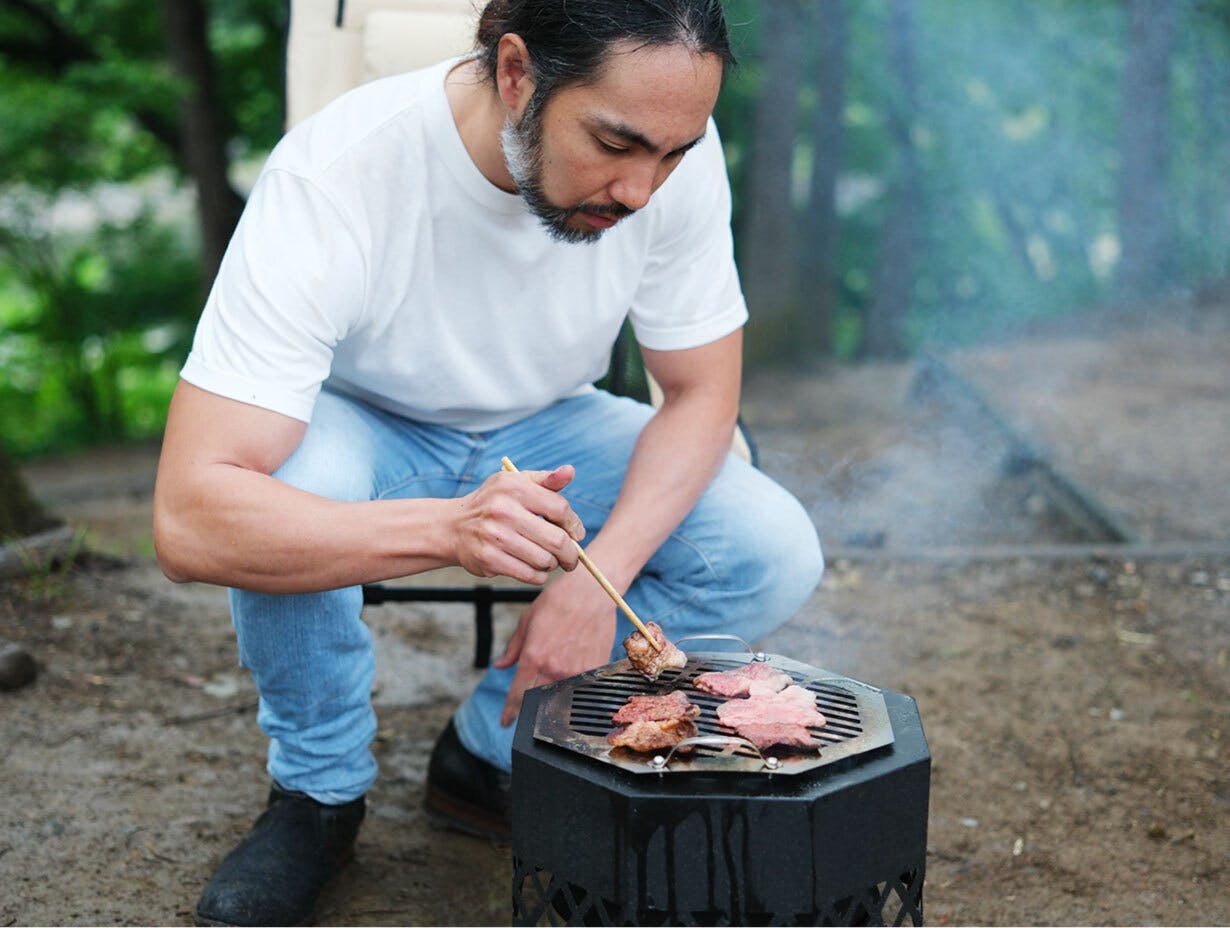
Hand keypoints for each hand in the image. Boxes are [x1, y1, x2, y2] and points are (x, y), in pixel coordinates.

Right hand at [452, 465, 585, 584]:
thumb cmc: (493, 503)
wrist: (453, 526)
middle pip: (556, 540)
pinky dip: (538, 576)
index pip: (560, 508)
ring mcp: (495, 536)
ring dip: (552, 564)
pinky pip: (529, 575)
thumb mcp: (516, 484)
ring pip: (544, 560)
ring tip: (549, 561)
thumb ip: (546, 480)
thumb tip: (570, 471)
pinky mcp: (489, 559)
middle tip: (571, 558)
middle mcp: (504, 510)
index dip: (574, 524)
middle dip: (570, 554)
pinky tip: (535, 569)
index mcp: (515, 488)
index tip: (576, 534)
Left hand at [495, 570, 617, 725]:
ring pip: (561, 695)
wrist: (591, 591)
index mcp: (533, 657)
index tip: (506, 723)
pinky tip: (574, 672)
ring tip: (555, 685)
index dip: (510, 713)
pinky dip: (575, 684)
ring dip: (554, 696)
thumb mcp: (528, 620)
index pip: (518, 696)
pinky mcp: (594, 668)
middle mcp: (554, 668)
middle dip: (532, 707)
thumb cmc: (557, 601)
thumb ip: (513, 647)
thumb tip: (501, 665)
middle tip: (529, 707)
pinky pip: (582, 685)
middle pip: (539, 701)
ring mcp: (576, 671)